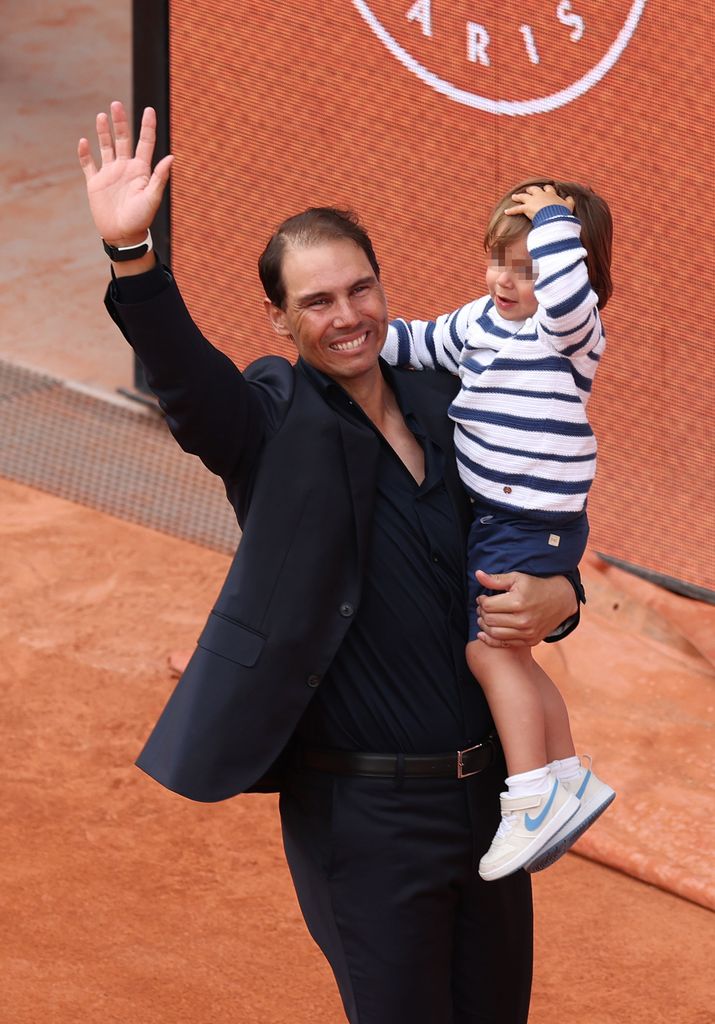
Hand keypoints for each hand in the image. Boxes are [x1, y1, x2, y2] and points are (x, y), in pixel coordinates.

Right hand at [78, 101, 172, 245]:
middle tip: (116, 104)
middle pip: (123, 139)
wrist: (122, 236)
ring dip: (103, 132)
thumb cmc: (140, 219)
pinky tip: (83, 141)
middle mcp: (125, 168)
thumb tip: (172, 157)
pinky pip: (88, 164)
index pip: (145, 142)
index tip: (149, 110)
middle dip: (120, 122)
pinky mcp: (95, 183)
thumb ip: (160, 177)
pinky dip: (84, 153)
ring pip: (106, 147)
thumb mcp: (152, 198)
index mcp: (140, 170)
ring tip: (101, 115)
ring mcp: (110, 174)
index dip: (147, 126)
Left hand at [474, 570, 577, 647]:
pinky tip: (484, 633)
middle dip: (482, 613)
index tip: (482, 598)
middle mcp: (523, 619)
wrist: (561, 600)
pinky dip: (490, 640)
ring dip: (484, 626)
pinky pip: (504, 644)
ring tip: (485, 618)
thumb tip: (477, 574)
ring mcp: (527, 632)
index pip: (488, 605)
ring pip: (494, 633)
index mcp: (518, 602)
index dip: (481, 601)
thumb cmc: (536, 586)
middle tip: (483, 608)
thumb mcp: (517, 578)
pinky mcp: (530, 640)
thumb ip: (496, 579)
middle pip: (489, 620)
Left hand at [504, 183, 574, 221]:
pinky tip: (506, 212)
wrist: (555, 216)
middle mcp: (541, 195)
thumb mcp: (569, 206)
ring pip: (523, 196)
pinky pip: (517, 209)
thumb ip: (569, 201)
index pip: (548, 189)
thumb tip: (569, 198)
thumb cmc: (562, 212)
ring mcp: (533, 201)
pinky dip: (511, 211)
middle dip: (531, 190)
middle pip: (534, 189)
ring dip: (518, 196)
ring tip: (514, 197)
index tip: (546, 189)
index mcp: (551, 194)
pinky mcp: (527, 208)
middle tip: (528, 190)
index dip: (547, 189)